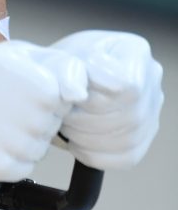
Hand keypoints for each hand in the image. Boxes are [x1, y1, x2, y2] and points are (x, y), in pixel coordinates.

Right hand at [0, 40, 87, 182]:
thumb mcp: (31, 57)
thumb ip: (65, 68)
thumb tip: (78, 94)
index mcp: (0, 61)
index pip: (52, 95)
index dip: (52, 101)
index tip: (35, 97)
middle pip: (44, 125)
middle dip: (42, 124)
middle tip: (20, 113)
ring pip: (33, 150)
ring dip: (30, 144)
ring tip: (9, 128)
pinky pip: (17, 169)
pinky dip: (17, 162)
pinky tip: (1, 144)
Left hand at [50, 30, 163, 169]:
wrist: (57, 82)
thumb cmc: (59, 65)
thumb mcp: (57, 58)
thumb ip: (65, 71)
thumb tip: (75, 93)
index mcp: (133, 50)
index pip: (127, 86)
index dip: (94, 95)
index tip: (70, 92)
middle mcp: (151, 80)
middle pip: (129, 116)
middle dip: (85, 118)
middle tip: (62, 111)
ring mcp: (152, 112)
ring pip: (127, 140)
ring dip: (86, 137)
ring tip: (66, 123)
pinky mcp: (143, 140)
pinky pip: (125, 158)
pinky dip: (94, 153)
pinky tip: (76, 139)